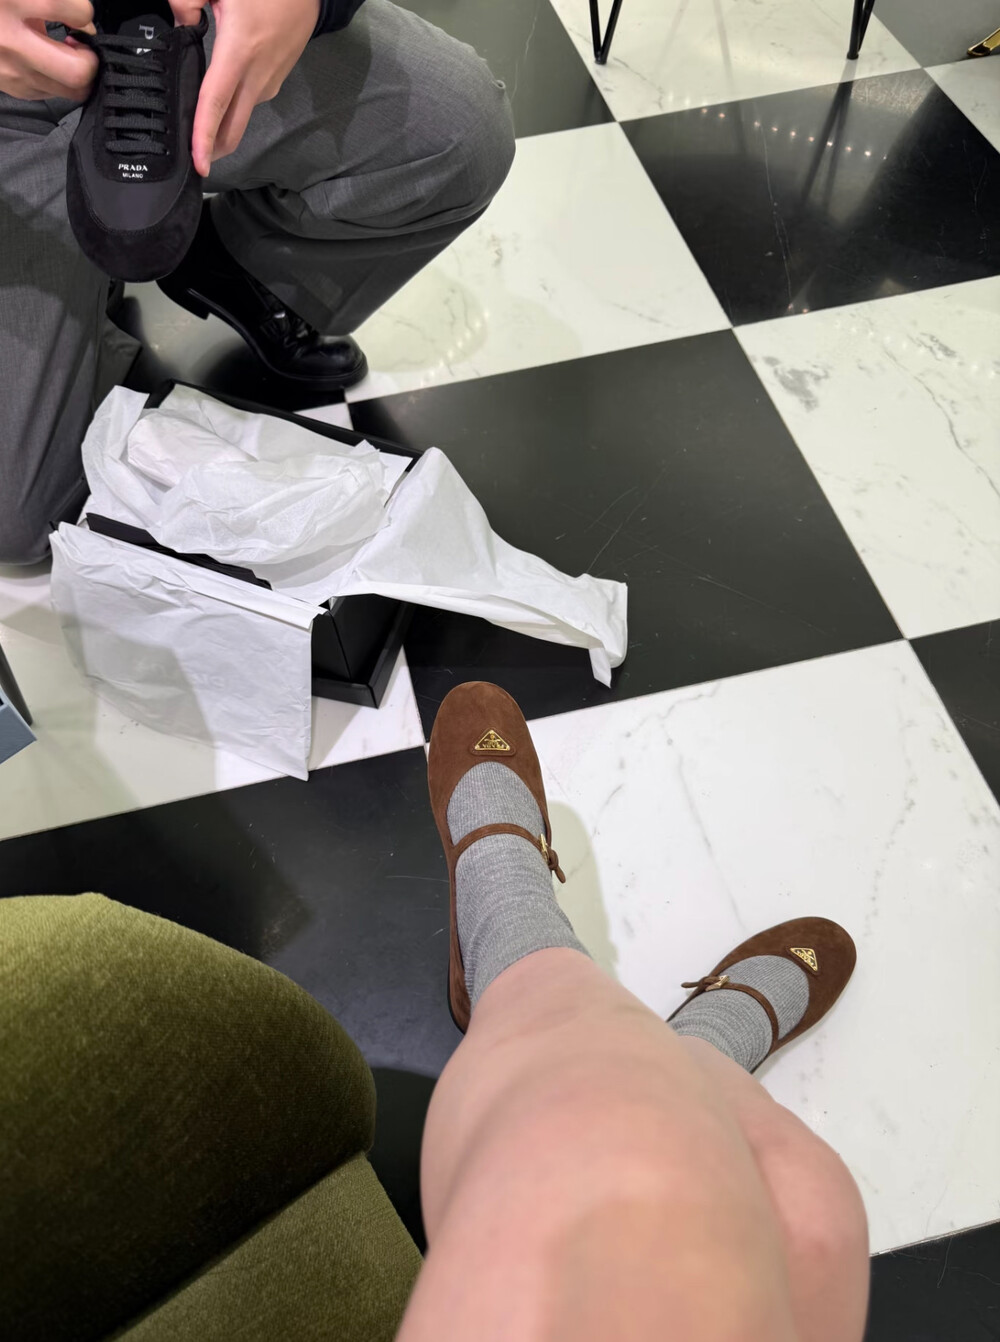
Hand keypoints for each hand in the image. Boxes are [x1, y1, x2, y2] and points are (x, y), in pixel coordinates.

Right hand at [0, 0, 96, 99]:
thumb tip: (82, 21)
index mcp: (13, 0)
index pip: (77, 12)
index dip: (85, 13)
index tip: (79, 14)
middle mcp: (11, 41)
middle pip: (78, 71)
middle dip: (90, 60)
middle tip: (83, 44)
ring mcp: (9, 70)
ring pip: (70, 91)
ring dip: (78, 74)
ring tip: (66, 52)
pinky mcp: (8, 86)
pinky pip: (48, 92)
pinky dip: (57, 79)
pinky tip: (46, 59)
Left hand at [170, 0, 318, 176]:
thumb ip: (188, 0)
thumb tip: (179, 23)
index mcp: (239, 52)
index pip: (216, 104)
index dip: (204, 137)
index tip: (199, 164)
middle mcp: (256, 76)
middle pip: (233, 128)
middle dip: (214, 151)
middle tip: (193, 161)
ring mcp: (269, 81)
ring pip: (241, 115)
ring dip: (222, 124)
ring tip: (202, 116)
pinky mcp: (276, 80)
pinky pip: (250, 99)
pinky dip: (234, 105)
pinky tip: (225, 89)